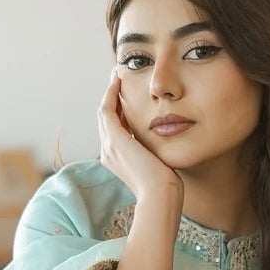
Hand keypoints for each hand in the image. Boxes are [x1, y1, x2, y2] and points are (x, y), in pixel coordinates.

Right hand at [98, 70, 182, 205]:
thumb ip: (154, 150)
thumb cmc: (165, 186)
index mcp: (117, 159)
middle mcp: (109, 152)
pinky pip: (107, 109)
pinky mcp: (114, 140)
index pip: (114, 128)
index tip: (126, 94)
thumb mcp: (157, 163)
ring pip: (104, 112)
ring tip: (117, 74)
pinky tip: (118, 81)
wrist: (160, 196)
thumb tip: (163, 138)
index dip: (119, 109)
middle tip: (118, 77)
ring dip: (110, 91)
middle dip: (112, 96)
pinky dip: (111, 94)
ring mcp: (109, 147)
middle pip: (106, 118)